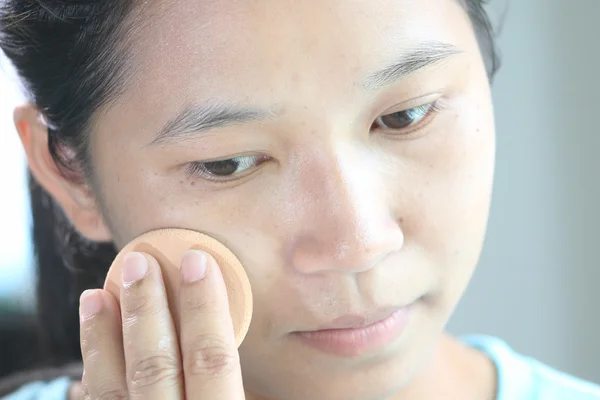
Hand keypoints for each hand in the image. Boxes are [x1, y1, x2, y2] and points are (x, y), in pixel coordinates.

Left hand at [77, 250, 244, 398]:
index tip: (198, 261)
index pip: (211, 359)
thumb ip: (247, 392)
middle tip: (138, 261)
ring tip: (94, 297)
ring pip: (111, 390)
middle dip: (146, 308)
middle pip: (155, 365)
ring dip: (101, 340)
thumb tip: (231, 343)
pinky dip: (93, 376)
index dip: (205, 307)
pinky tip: (92, 352)